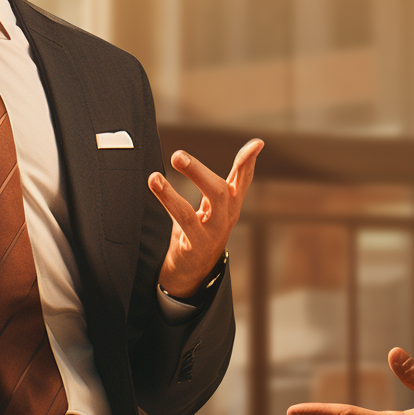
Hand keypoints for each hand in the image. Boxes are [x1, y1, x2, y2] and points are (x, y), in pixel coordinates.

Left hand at [148, 138, 262, 297]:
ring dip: (187, 182)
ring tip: (163, 169)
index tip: (257, 143)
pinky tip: (156, 183)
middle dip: (201, 171)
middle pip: (222, 190)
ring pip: (208, 202)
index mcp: (231, 204)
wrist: (192, 271)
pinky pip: (185, 218)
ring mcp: (214, 231)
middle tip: (177, 155)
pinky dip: (169, 198)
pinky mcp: (198, 244)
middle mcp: (227, 216)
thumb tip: (219, 162)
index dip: (249, 162)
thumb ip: (215, 183)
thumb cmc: (202, 230)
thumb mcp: (212, 207)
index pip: (244, 180)